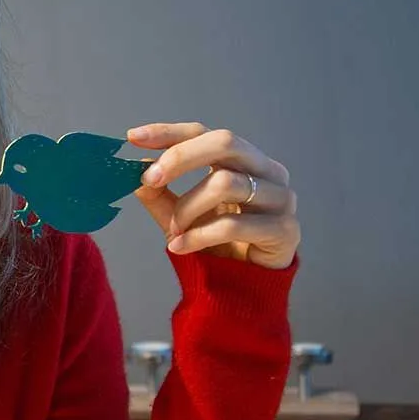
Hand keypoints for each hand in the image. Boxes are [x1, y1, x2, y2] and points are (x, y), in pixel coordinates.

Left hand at [126, 123, 298, 269]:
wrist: (245, 287)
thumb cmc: (217, 243)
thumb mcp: (179, 214)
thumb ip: (158, 192)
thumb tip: (135, 169)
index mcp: (241, 160)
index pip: (204, 132)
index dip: (169, 133)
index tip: (134, 138)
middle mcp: (267, 171)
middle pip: (224, 143)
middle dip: (179, 158)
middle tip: (149, 180)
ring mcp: (281, 197)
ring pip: (225, 183)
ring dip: (187, 208)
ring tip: (173, 232)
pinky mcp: (285, 229)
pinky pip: (232, 225)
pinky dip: (197, 236)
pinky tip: (179, 247)